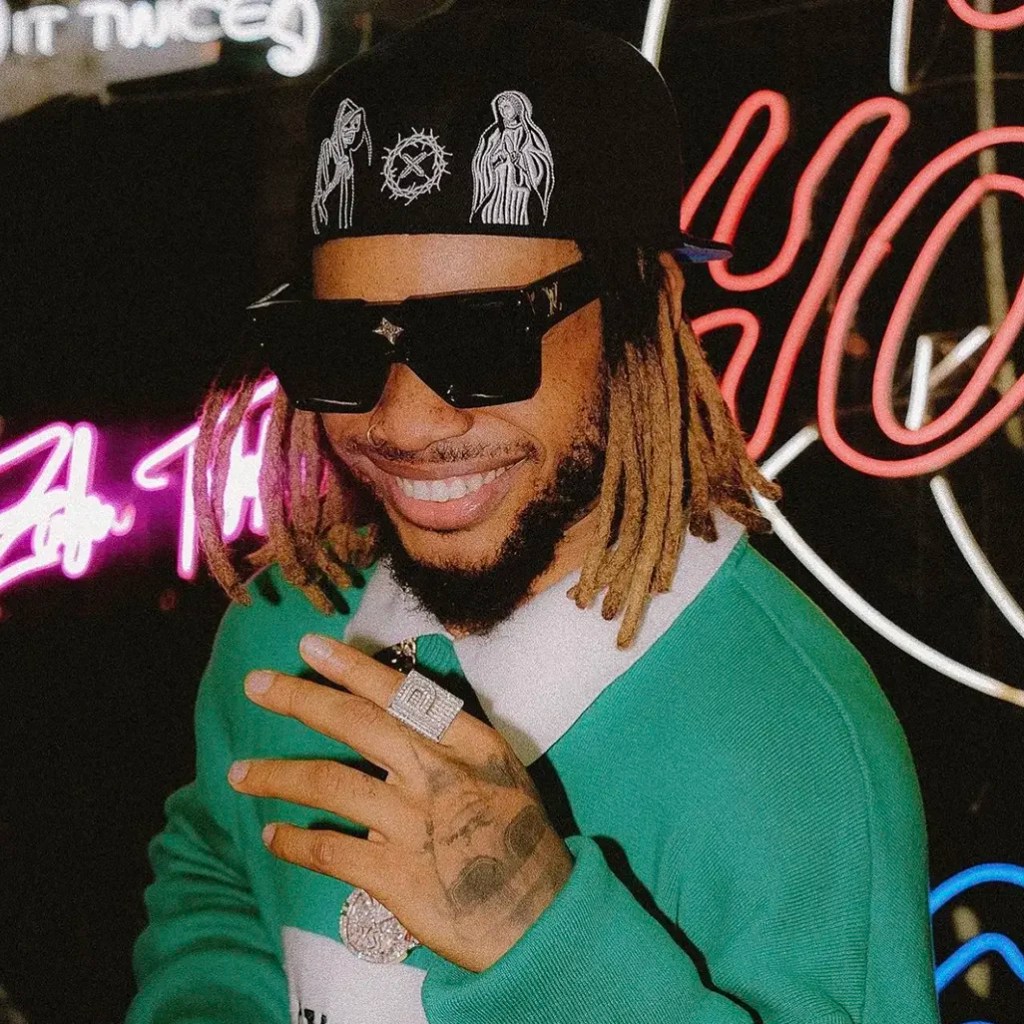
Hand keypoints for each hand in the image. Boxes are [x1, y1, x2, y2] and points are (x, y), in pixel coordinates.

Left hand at [228, 635, 572, 972]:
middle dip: (300, 699)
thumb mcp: (500, 771)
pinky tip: (271, 836)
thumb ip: (451, 742)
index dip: (350, 667)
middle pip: (355, 724)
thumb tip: (392, 715)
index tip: (309, 646)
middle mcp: (438, 773)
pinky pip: (329, 851)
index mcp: (468, 743)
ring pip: (329, 784)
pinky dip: (293, 842)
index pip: (400, 692)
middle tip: (255, 685)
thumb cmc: (518, 837)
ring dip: (276, 776)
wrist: (538, 915)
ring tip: (238, 774)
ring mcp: (414, 824)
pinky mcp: (395, 875)